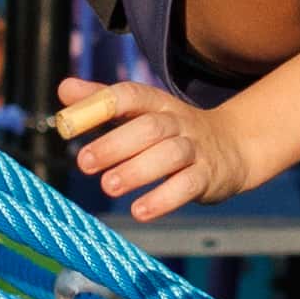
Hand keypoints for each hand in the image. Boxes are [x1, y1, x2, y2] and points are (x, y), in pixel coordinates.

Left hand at [58, 76, 277, 217]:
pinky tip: (139, 211)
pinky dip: (164, 199)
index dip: (100, 105)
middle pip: (150, 127)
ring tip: (108, 187)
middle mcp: (178, 122)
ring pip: (170, 155)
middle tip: (85, 163)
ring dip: (137, 170)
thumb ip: (103, 102)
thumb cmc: (174, 131)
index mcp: (158, 104)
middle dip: (115, 144)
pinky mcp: (208, 177)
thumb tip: (64, 88)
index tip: (68, 124)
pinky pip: (188, 185)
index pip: (130, 95)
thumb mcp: (142, 113)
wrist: (235, 147)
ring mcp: (195, 149)